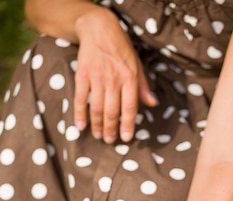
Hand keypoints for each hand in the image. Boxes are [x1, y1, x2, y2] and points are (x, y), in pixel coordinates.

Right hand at [74, 8, 157, 142]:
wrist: (99, 28)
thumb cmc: (121, 49)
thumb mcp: (137, 65)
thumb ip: (143, 86)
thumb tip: (152, 103)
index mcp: (129, 78)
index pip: (130, 107)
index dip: (128, 125)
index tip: (126, 138)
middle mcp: (114, 79)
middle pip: (112, 111)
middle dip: (111, 129)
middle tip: (109, 141)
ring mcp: (97, 77)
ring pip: (97, 108)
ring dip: (98, 125)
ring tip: (99, 135)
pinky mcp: (83, 74)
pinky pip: (81, 98)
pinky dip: (80, 113)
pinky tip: (80, 125)